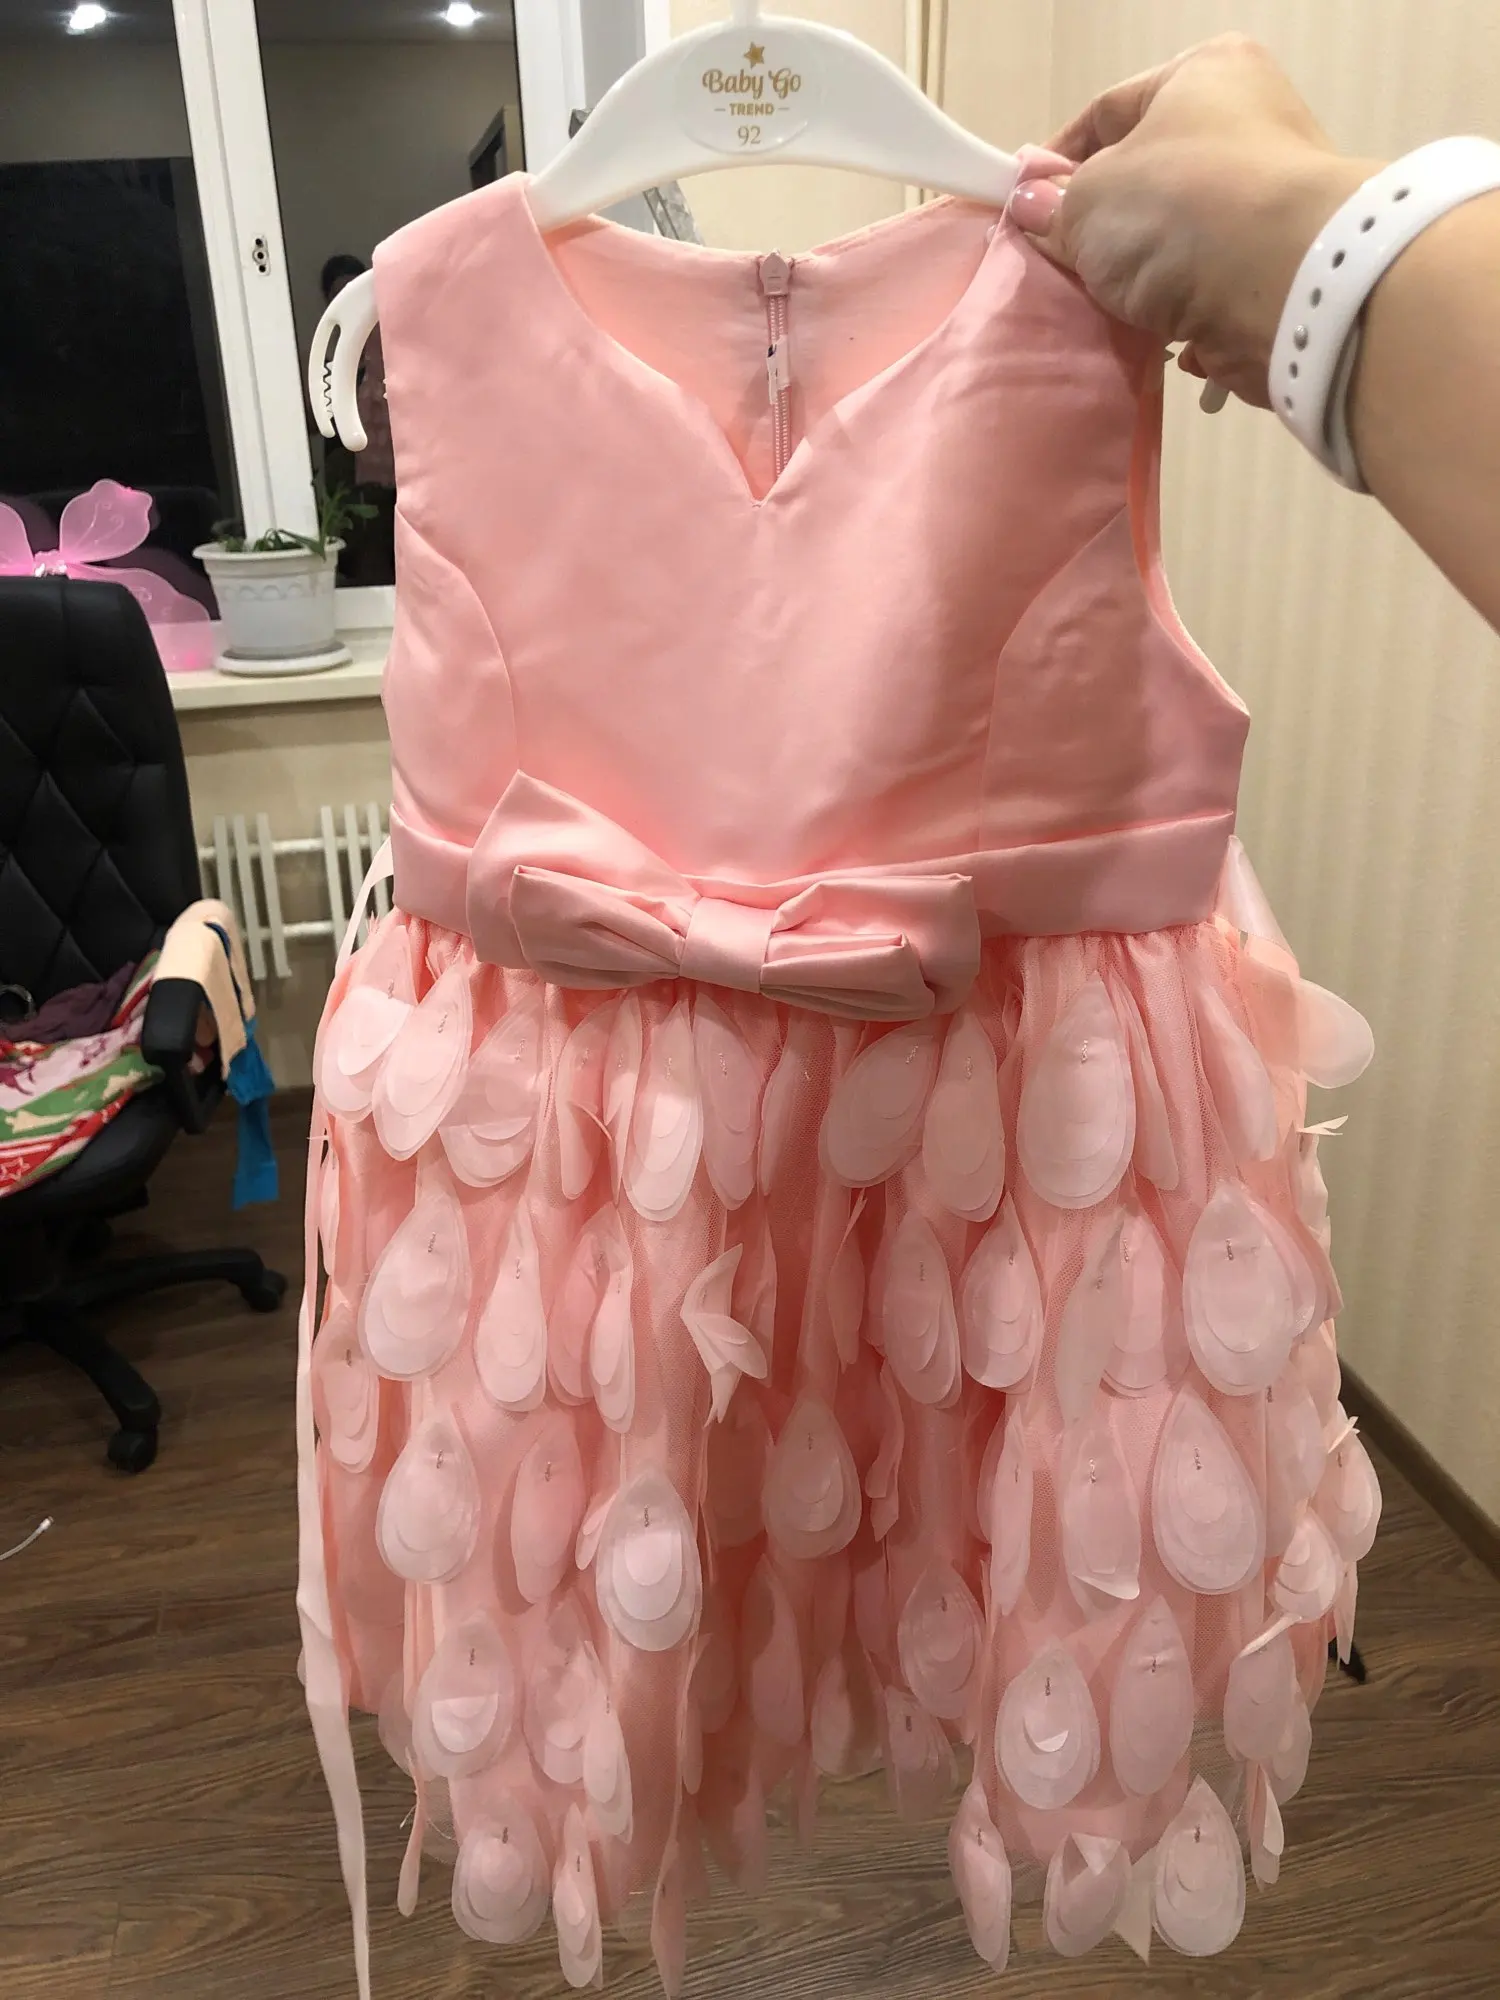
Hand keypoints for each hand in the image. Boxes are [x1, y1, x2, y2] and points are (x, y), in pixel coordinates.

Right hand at [1009, 35, 1375, 407]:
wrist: (1290, 284)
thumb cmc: (1183, 210)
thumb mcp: (1090, 201)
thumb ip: (1055, 208)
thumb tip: (1033, 208)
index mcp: (1204, 75)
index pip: (1108, 111)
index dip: (1057, 161)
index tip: (1025, 209)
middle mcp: (1248, 124)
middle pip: (1148, 179)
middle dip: (1101, 229)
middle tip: (1061, 265)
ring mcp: (1270, 200)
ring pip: (1179, 241)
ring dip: (1141, 278)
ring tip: (1104, 308)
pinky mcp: (1281, 268)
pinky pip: (1213, 290)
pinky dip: (1183, 315)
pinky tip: (1159, 336)